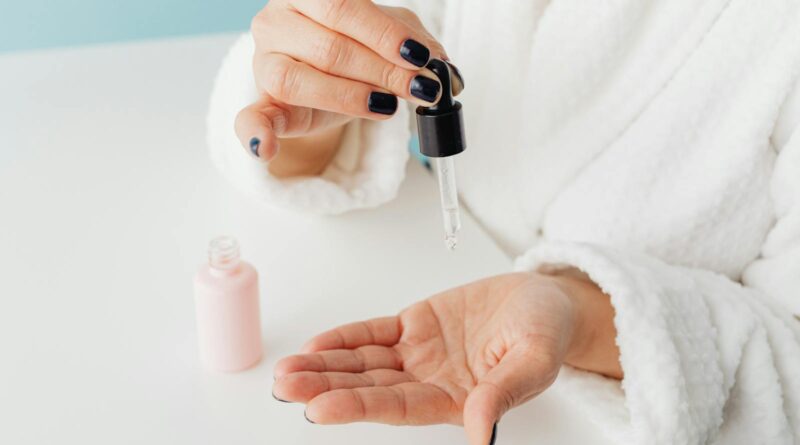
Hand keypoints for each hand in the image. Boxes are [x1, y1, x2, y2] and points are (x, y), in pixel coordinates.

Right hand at [235, 0, 450, 172]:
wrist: (323, 78)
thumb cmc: (352, 48)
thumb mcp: (386, 36)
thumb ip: (412, 41)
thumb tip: (441, 64)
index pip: (344, 7)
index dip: (384, 34)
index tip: (420, 57)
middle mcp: (276, 21)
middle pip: (329, 47)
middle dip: (382, 70)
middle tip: (419, 88)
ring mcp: (263, 63)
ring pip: (300, 80)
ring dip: (350, 97)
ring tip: (387, 106)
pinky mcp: (261, 103)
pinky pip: (250, 119)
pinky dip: (255, 135)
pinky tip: (265, 147)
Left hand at [273, 272, 620, 444]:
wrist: (544, 300)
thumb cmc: (546, 331)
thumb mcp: (535, 360)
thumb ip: (504, 393)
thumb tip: (481, 431)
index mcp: (457, 400)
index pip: (399, 408)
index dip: (359, 407)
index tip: (319, 409)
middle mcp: (430, 382)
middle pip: (369, 388)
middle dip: (326, 387)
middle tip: (287, 385)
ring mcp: (419, 355)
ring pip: (363, 364)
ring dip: (325, 366)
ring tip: (287, 370)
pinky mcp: (414, 326)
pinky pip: (373, 334)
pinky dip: (345, 339)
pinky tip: (317, 346)